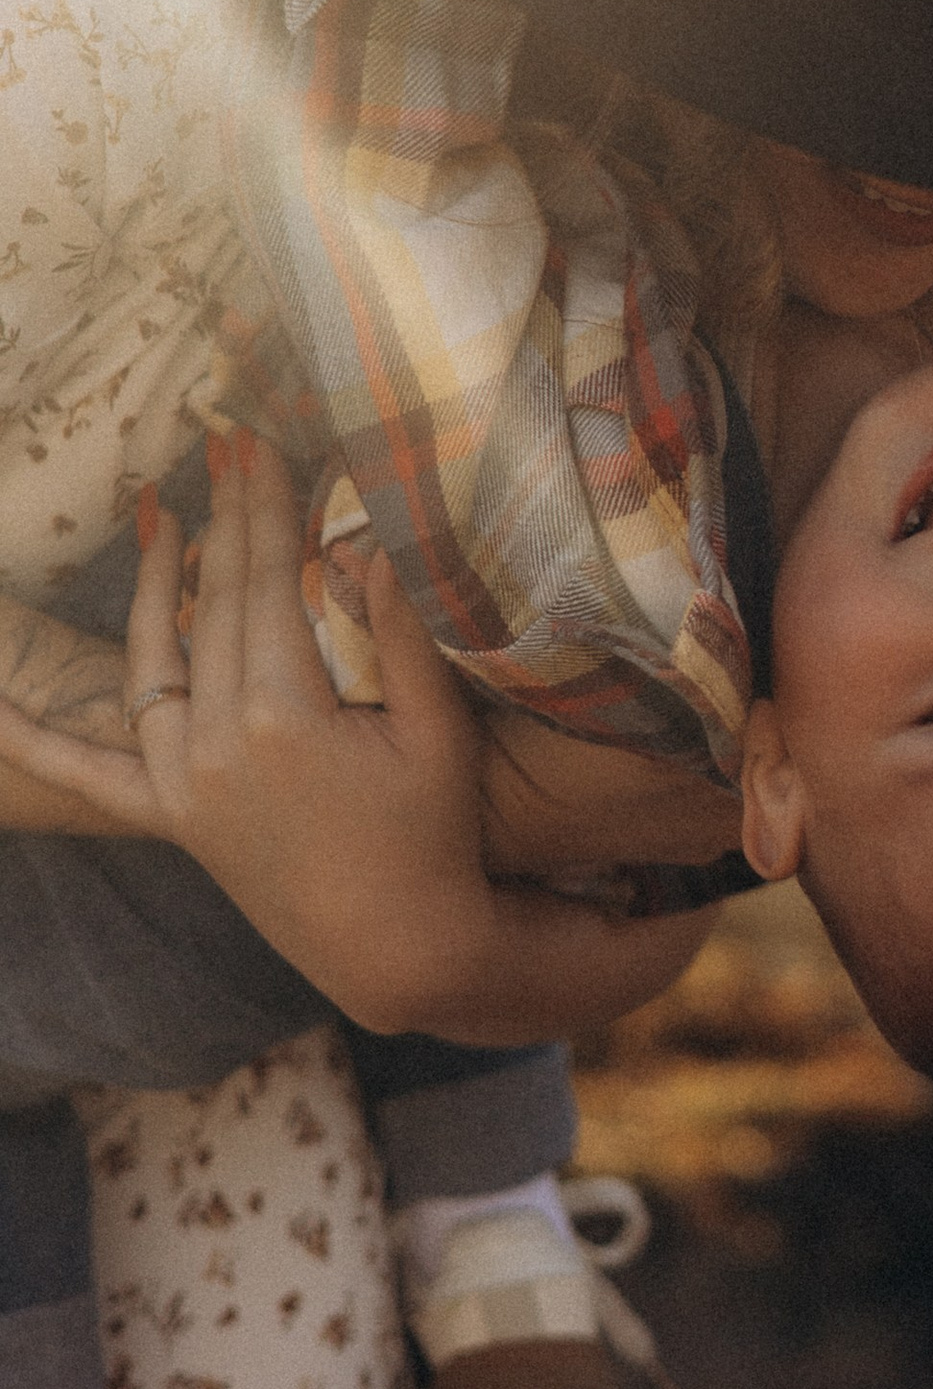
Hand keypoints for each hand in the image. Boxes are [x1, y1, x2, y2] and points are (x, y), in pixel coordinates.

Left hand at [0, 431, 492, 1023]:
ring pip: (153, 660)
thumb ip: (398, 634)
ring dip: (153, 583)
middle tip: (222, 445)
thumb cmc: (436, 837)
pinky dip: (32, 740)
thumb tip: (371, 542)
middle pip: (214, 605)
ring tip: (158, 514)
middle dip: (223, 520)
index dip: (264, 506)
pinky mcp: (173, 818)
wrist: (402, 947)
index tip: (259, 441)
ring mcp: (185, 783)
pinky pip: (89, 774)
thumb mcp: (436, 731)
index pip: (266, 582)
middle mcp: (217, 744)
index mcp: (284, 716)